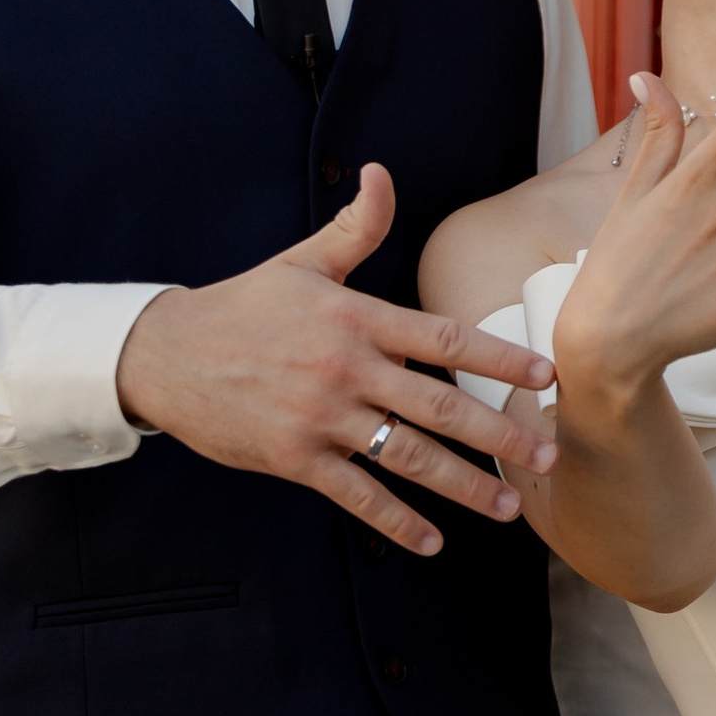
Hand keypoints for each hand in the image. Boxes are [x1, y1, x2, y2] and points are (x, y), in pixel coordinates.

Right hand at [115, 164, 557, 557]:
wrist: (166, 355)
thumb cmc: (244, 306)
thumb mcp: (302, 262)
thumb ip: (355, 226)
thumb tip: (382, 173)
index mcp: (356, 317)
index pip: (444, 338)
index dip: (499, 357)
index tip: (545, 375)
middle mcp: (346, 368)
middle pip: (439, 405)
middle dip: (501, 433)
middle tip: (550, 454)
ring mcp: (321, 417)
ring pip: (407, 457)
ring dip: (463, 485)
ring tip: (507, 505)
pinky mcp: (294, 457)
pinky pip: (356, 495)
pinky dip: (396, 522)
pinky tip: (432, 541)